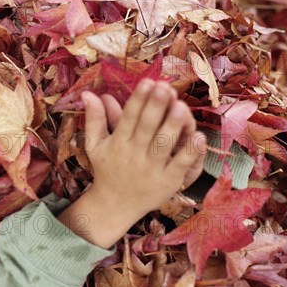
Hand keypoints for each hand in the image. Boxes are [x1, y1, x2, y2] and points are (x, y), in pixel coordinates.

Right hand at [80, 79, 206, 217]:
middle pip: (146, 127)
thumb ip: (94, 118)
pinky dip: (190, 152)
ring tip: (181, 106)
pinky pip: (180, 165)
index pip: (128, 117)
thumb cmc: (107, 168)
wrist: (116, 205)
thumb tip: (88, 92)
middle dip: (156, 106)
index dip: (138, 99)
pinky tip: (198, 136)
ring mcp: (152, 168)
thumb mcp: (95, 144)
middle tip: (164, 87)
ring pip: (164, 144)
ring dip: (173, 125)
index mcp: (118, 142)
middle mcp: (134, 153)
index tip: (147, 81)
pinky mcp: (169, 181)